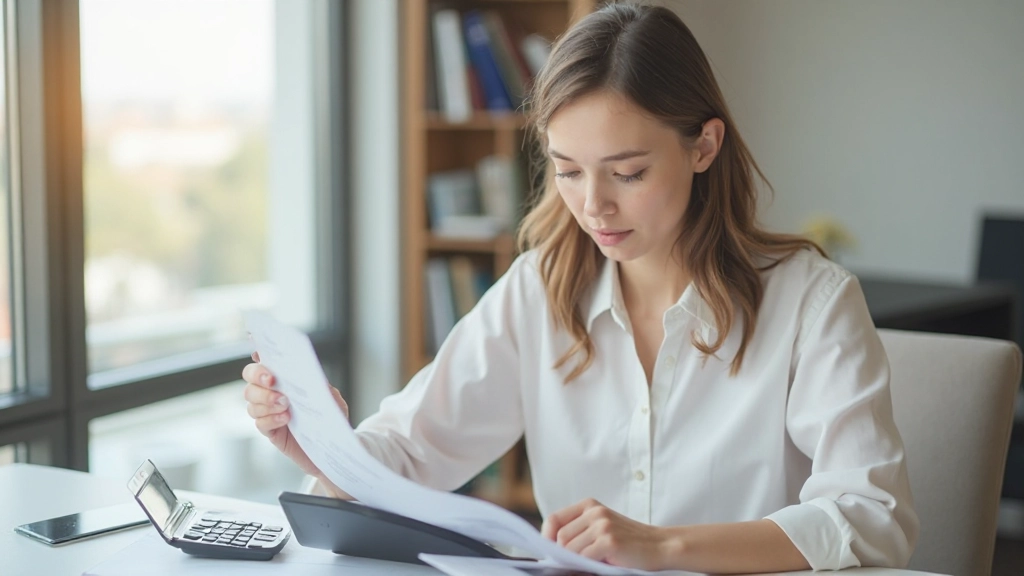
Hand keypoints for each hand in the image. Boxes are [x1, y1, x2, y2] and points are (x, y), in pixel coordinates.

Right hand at [242, 351, 349, 480]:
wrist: (333, 447)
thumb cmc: (332, 418)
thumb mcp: (331, 397)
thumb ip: (318, 384)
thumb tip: (305, 371)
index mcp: (286, 377)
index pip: (267, 359)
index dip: (259, 350)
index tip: (259, 348)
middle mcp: (272, 390)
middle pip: (249, 376)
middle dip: (258, 375)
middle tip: (272, 380)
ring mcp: (268, 410)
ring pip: (251, 399)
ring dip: (266, 399)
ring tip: (286, 404)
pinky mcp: (270, 430)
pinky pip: (259, 421)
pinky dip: (270, 418)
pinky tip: (285, 419)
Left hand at [541, 498, 669, 570]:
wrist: (660, 546)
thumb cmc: (630, 542)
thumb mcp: (602, 528)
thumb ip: (579, 532)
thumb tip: (551, 550)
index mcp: (590, 505)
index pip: (554, 519)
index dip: (547, 537)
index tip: (551, 552)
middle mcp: (595, 512)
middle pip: (560, 537)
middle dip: (564, 554)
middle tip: (575, 564)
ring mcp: (602, 525)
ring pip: (570, 549)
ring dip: (576, 562)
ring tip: (591, 564)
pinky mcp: (609, 541)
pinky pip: (584, 558)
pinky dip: (586, 567)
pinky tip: (598, 566)